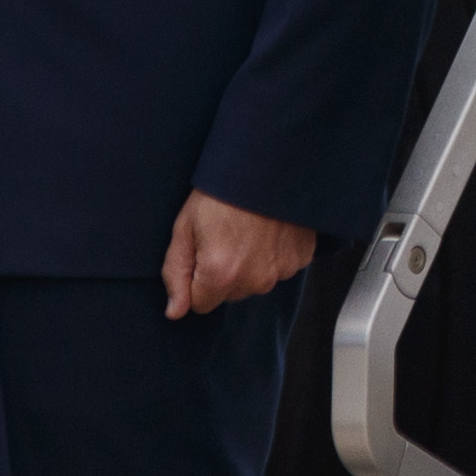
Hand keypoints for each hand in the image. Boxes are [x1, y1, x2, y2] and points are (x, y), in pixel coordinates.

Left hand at [164, 189, 319, 318]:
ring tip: (247, 230)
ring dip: (248, 265)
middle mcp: (255, 281)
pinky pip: (278, 269)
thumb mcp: (185, 226)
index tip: (202, 248)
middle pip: (229, 294)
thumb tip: (175, 312)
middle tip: (225, 235)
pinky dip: (272, 255)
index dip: (196, 278)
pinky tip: (267, 230)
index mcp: (221, 275)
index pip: (200, 304)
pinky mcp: (301, 259)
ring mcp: (281, 271)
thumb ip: (176, 273)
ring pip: (254, 283)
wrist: (267, 163)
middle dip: (223, 273)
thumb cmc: (221, 191)